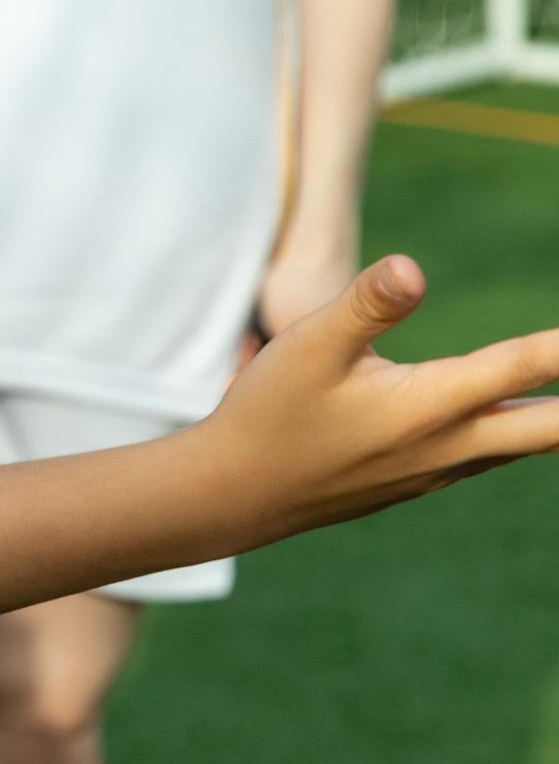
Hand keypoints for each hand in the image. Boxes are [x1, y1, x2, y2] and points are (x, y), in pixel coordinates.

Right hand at [209, 256, 558, 541]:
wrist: (236, 496)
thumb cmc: (268, 413)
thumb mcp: (305, 347)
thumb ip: (364, 305)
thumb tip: (412, 267)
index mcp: (429, 406)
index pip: (523, 367)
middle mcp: (448, 445)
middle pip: (552, 429)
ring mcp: (437, 471)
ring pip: (523, 445)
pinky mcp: (418, 482)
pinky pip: (489, 457)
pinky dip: (520, 436)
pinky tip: (516, 426)